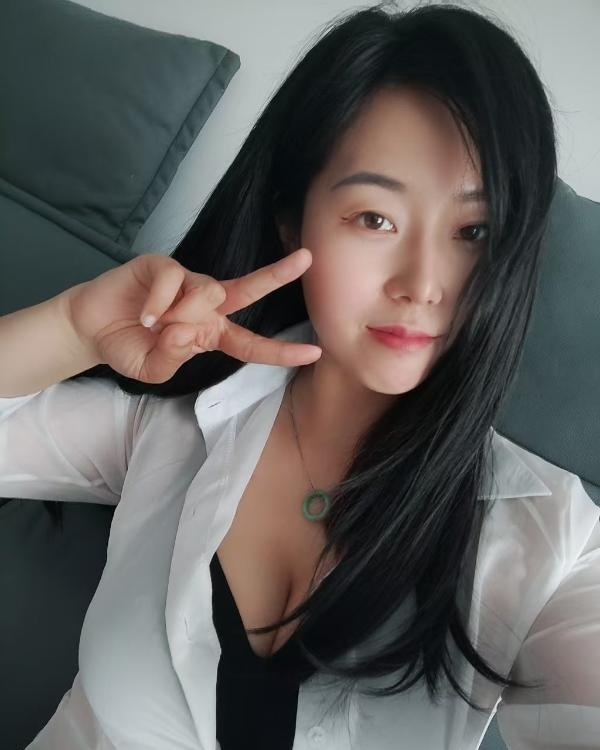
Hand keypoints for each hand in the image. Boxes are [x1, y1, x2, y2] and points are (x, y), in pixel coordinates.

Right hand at [66, 249, 320, 382]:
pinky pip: (174, 279)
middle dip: (278, 274)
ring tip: (153, 326)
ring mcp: (186, 283)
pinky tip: (144, 315)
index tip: (314, 353)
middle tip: (308, 259)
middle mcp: (206, 305)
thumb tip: (185, 331)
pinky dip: (159, 302)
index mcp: (211, 333)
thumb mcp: (153, 370)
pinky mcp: (162, 266)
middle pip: (249, 289)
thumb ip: (172, 358)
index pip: (251, 344)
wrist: (91, 328)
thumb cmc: (128, 348)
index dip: (280, 351)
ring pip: (210, 290)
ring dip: (184, 314)